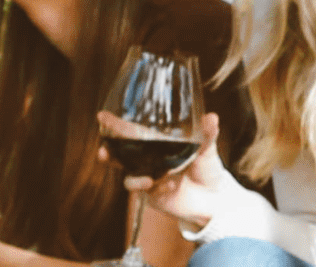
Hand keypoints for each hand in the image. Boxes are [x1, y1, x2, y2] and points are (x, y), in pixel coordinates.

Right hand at [101, 111, 227, 230]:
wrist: (214, 199)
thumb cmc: (208, 169)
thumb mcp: (208, 149)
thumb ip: (208, 134)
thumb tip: (211, 117)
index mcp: (159, 144)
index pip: (134, 132)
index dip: (117, 125)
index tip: (102, 116)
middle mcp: (149, 159)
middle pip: (122, 153)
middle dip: (108, 150)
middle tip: (103, 150)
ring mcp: (148, 176)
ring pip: (126, 173)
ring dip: (124, 172)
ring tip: (136, 174)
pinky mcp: (151, 194)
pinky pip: (140, 188)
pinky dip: (143, 183)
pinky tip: (156, 182)